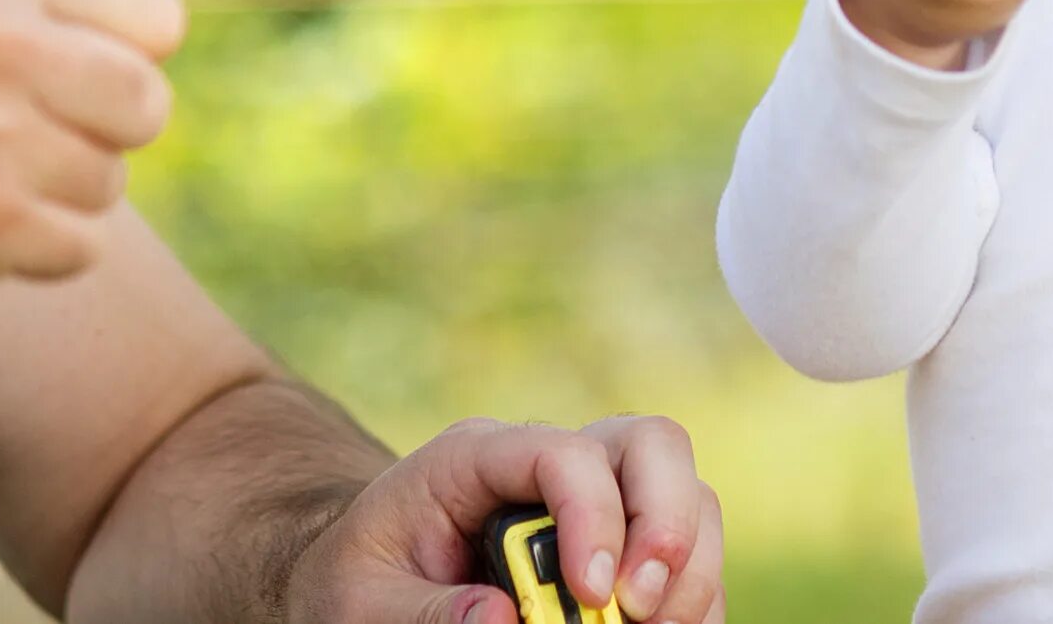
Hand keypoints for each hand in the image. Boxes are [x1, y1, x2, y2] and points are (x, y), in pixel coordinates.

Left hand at [284, 414, 724, 623]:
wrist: (368, 577)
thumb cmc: (359, 580)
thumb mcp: (363, 602)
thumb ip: (423, 613)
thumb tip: (503, 620)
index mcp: (479, 456)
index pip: (565, 452)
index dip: (594, 516)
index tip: (592, 594)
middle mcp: (551, 462)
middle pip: (653, 445)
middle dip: (667, 526)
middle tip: (641, 606)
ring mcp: (597, 497)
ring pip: (689, 494)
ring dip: (690, 569)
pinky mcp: (621, 541)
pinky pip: (690, 553)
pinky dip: (693, 597)